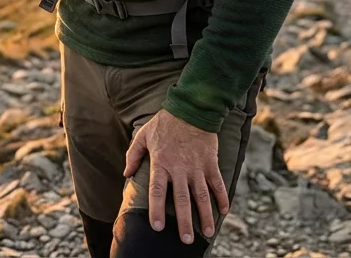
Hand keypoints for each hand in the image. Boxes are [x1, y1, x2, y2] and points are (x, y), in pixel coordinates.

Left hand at [123, 109, 228, 243]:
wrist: (191, 109)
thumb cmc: (164, 123)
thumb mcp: (143, 136)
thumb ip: (133, 155)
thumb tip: (126, 174)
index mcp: (161, 164)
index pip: (157, 191)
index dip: (156, 210)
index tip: (157, 227)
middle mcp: (179, 169)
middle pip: (182, 200)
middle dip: (184, 222)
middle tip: (187, 240)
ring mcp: (197, 167)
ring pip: (202, 196)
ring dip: (205, 215)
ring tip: (208, 233)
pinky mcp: (211, 163)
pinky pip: (217, 183)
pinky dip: (222, 197)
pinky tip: (224, 211)